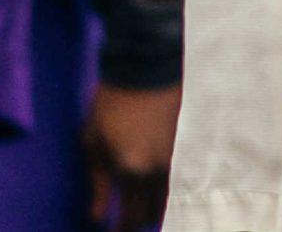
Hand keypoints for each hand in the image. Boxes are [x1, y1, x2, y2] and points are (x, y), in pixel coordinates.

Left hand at [84, 81, 179, 229]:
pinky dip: (168, 187)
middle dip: (137, 220)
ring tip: (140, 202)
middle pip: (154, 213)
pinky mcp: (188, 144)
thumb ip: (97, 183)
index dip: (119, 230)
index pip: (130, 217)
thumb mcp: (93, 142)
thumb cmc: (112, 104)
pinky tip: (156, 182)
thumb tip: (96, 215)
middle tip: (124, 218)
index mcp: (133, 171)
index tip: (110, 231)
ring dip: (155, 205)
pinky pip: (180, 177)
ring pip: (171, 197)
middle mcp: (160, 170)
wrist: (146, 67)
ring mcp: (179, 157)